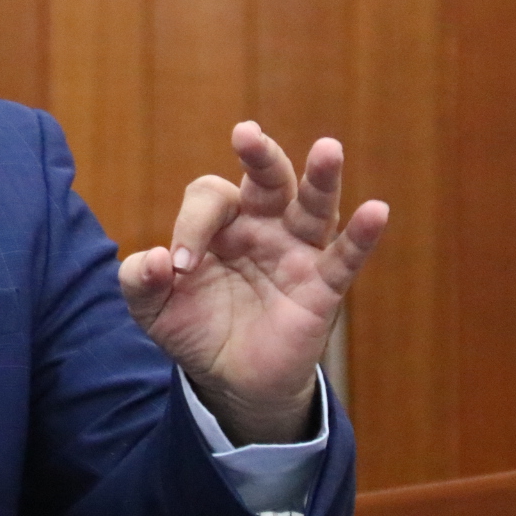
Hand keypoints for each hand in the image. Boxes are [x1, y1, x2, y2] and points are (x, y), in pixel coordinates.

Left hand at [119, 121, 387, 445]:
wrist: (229, 381)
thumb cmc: (194, 328)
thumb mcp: (151, 307)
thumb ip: (139, 280)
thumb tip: (154, 260)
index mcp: (221, 223)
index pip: (210, 198)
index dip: (191, 225)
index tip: (178, 266)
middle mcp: (262, 227)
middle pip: (268, 180)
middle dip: (259, 156)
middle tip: (245, 134)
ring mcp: (295, 254)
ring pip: (313, 207)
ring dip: (321, 178)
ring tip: (328, 149)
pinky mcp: (321, 288)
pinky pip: (344, 258)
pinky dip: (361, 236)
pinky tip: (377, 211)